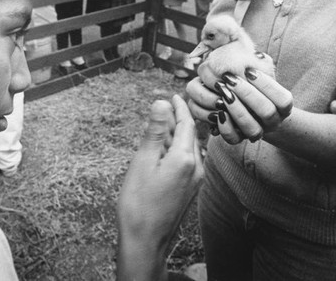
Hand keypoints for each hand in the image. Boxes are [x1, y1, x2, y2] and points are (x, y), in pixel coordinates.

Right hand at [117, 95, 203, 280]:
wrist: (145, 241)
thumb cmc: (139, 203)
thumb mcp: (143, 161)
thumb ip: (155, 131)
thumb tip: (161, 103)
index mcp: (185, 158)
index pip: (187, 124)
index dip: (180, 107)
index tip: (174, 95)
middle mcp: (196, 168)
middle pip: (190, 135)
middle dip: (178, 120)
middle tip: (164, 108)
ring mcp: (195, 181)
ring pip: (189, 148)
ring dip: (177, 135)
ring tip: (161, 126)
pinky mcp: (190, 190)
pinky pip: (187, 161)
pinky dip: (176, 149)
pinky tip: (163, 151)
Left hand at [187, 63, 292, 144]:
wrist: (250, 109)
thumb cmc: (254, 85)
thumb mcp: (262, 73)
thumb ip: (262, 64)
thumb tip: (258, 56)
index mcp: (283, 106)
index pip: (283, 99)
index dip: (266, 85)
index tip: (249, 71)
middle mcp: (273, 121)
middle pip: (267, 112)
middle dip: (247, 93)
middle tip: (229, 77)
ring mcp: (257, 131)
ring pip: (251, 128)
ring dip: (236, 108)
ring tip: (222, 90)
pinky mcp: (239, 138)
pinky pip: (233, 139)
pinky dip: (225, 126)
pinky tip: (218, 111)